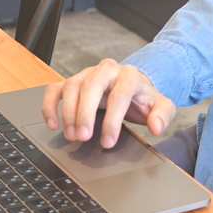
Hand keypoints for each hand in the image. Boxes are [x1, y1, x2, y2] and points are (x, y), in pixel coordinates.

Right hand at [40, 58, 175, 148]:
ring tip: (71, 135)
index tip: (108, 141)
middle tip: (83, 137)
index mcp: (129, 75)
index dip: (112, 120)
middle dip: (85, 113)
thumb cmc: (143, 99)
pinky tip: (52, 123)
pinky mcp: (73, 81)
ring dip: (68, 112)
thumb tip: (156, 127)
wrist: (133, 88)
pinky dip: (50, 105)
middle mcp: (107, 70)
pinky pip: (55, 88)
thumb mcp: (161, 106)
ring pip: (72, 86)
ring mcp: (87, 74)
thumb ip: (162, 115)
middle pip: (92, 86)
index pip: (119, 95)